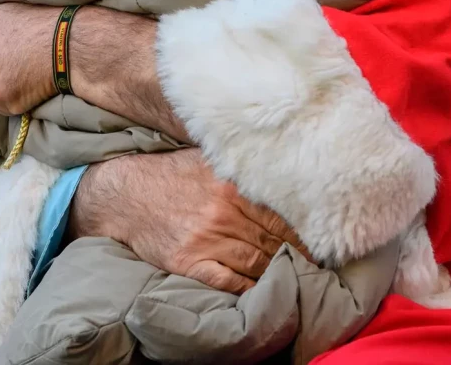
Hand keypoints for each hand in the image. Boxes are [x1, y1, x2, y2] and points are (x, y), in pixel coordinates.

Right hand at [68, 149, 308, 293]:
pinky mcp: (190, 263)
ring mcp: (206, 240)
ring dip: (281, 271)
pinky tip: (265, 290)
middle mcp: (223, 213)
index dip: (305, 229)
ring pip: (257, 262)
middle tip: (322, 264)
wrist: (126, 195)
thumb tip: (277, 159)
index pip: (280, 212)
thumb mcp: (207, 159)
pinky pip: (229, 281)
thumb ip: (240, 164)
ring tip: (301, 278)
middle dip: (300, 254)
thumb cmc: (171, 175)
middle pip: (274, 239)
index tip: (324, 238)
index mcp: (232, 186)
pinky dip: (250, 287)